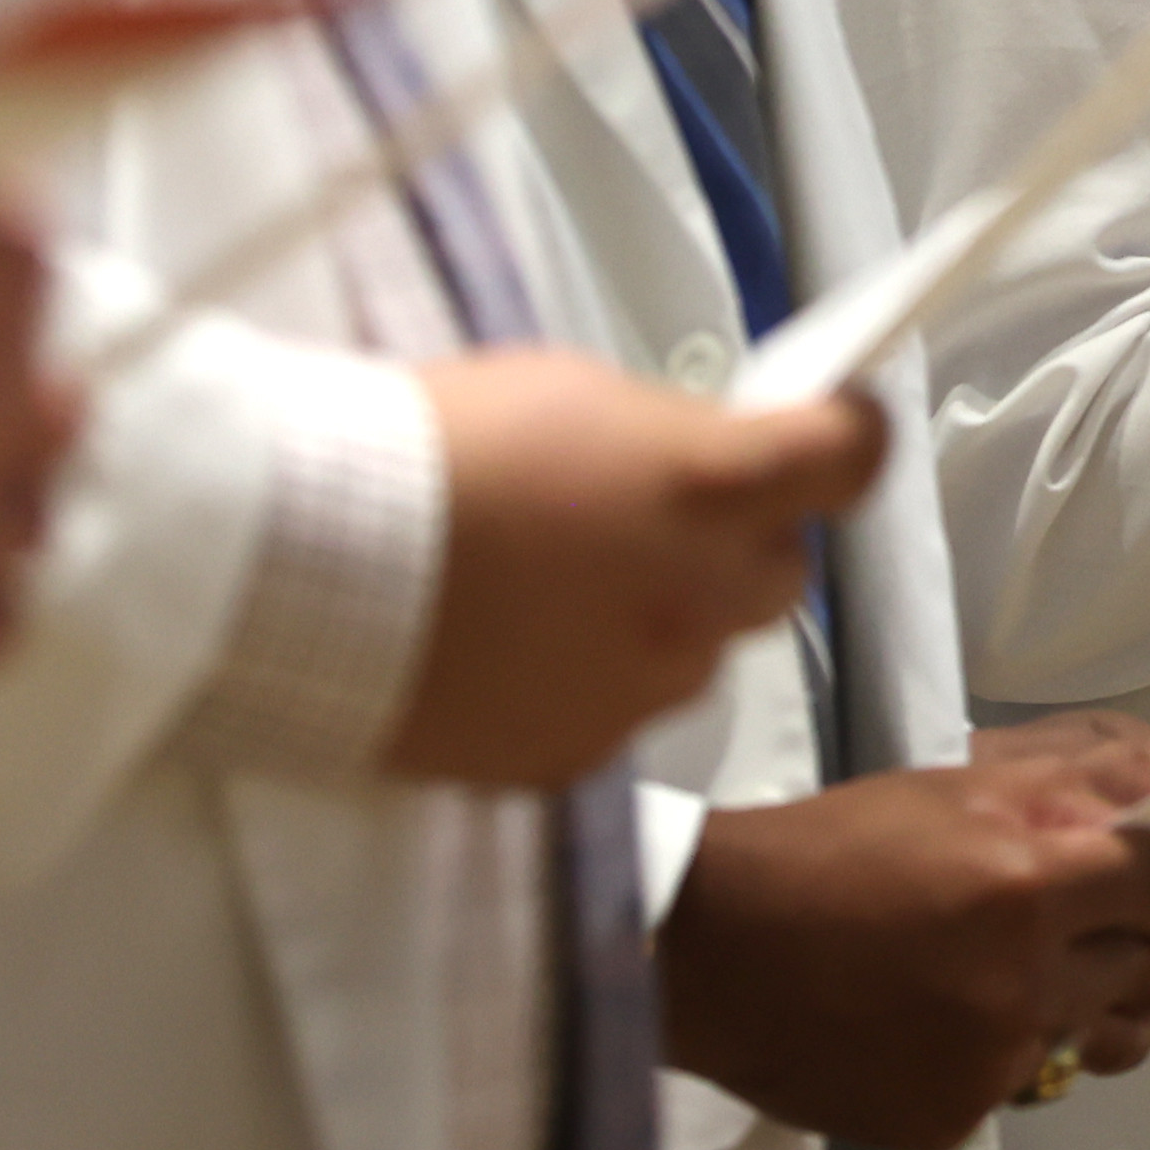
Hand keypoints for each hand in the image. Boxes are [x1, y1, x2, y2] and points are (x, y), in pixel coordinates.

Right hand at [387, 351, 886, 789]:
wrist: (299, 559)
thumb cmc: (429, 447)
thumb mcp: (570, 393)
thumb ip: (666, 438)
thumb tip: (699, 458)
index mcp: (709, 488)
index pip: (850, 461)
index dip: (846, 441)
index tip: (828, 429)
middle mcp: (696, 599)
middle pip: (780, 572)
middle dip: (741, 542)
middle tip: (663, 515)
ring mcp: (638, 689)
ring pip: (699, 650)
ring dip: (664, 616)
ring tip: (561, 587)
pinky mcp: (570, 756)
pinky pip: (616, 714)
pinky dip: (587, 682)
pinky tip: (515, 648)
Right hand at [657, 713, 1149, 1142]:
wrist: (715, 956)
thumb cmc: (837, 848)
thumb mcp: (966, 783)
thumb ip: (1096, 776)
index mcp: (1025, 884)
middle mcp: (1021, 982)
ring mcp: (992, 1061)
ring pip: (1116, 1022)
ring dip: (1119, 979)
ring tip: (1073, 940)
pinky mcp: (959, 1115)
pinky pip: (1039, 1073)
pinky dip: (1029, 1036)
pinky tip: (980, 999)